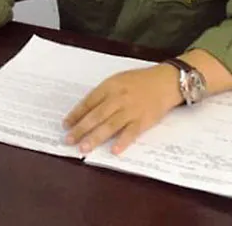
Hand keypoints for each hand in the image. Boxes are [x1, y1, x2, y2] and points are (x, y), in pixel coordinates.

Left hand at [63, 64, 182, 154]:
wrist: (165, 81)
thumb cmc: (139, 81)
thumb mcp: (117, 80)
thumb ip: (102, 94)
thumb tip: (85, 110)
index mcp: (109, 87)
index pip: (88, 102)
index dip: (76, 114)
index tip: (65, 125)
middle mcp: (118, 98)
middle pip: (96, 116)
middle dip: (80, 129)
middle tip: (68, 140)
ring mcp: (131, 110)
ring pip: (110, 125)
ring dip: (95, 138)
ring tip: (84, 147)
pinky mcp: (144, 120)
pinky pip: (131, 132)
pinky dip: (123, 141)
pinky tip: (114, 150)